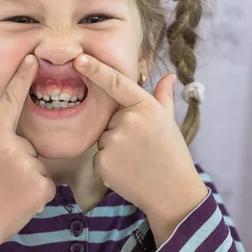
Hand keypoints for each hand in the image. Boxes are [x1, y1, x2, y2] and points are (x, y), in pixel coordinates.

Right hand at [0, 55, 55, 251]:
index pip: (9, 102)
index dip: (22, 78)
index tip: (33, 58)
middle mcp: (13, 147)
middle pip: (31, 143)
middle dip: (23, 158)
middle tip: (2, 178)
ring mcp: (29, 166)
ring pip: (40, 164)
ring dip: (30, 176)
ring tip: (10, 191)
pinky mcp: (42, 186)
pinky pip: (48, 182)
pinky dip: (38, 192)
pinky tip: (21, 201)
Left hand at [74, 54, 207, 241]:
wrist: (173, 192)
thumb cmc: (172, 153)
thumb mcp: (169, 122)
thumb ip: (163, 97)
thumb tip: (168, 75)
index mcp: (146, 107)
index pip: (116, 83)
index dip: (95, 69)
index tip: (78, 59)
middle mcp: (128, 121)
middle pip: (110, 118)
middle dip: (120, 128)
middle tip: (142, 145)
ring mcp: (114, 142)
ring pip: (103, 137)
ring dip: (114, 147)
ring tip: (136, 159)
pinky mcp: (103, 162)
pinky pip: (98, 156)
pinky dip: (109, 163)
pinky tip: (127, 171)